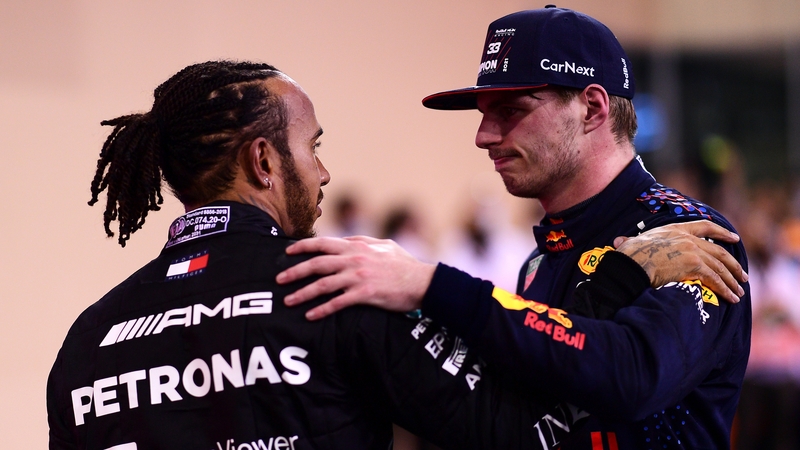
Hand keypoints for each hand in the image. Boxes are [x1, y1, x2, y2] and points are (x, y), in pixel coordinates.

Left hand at [276, 236, 436, 319]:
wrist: (423, 282)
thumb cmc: (405, 265)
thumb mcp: (384, 246)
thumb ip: (364, 241)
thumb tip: (349, 239)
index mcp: (357, 246)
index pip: (323, 243)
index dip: (303, 248)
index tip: (287, 252)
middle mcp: (354, 259)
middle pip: (317, 264)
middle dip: (295, 271)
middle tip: (279, 280)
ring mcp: (358, 277)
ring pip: (323, 284)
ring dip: (303, 293)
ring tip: (288, 300)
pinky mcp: (365, 294)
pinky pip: (338, 303)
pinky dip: (322, 309)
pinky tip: (310, 316)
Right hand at [613, 221, 747, 303]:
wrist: (630, 265)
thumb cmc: (627, 256)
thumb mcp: (631, 243)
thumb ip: (630, 241)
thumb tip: (617, 241)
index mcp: (674, 229)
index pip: (704, 226)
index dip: (721, 232)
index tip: (734, 238)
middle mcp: (687, 238)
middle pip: (718, 251)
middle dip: (733, 265)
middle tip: (742, 276)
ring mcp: (692, 251)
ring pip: (720, 267)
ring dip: (732, 281)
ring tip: (738, 293)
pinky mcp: (694, 266)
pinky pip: (715, 279)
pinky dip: (725, 290)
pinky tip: (731, 298)